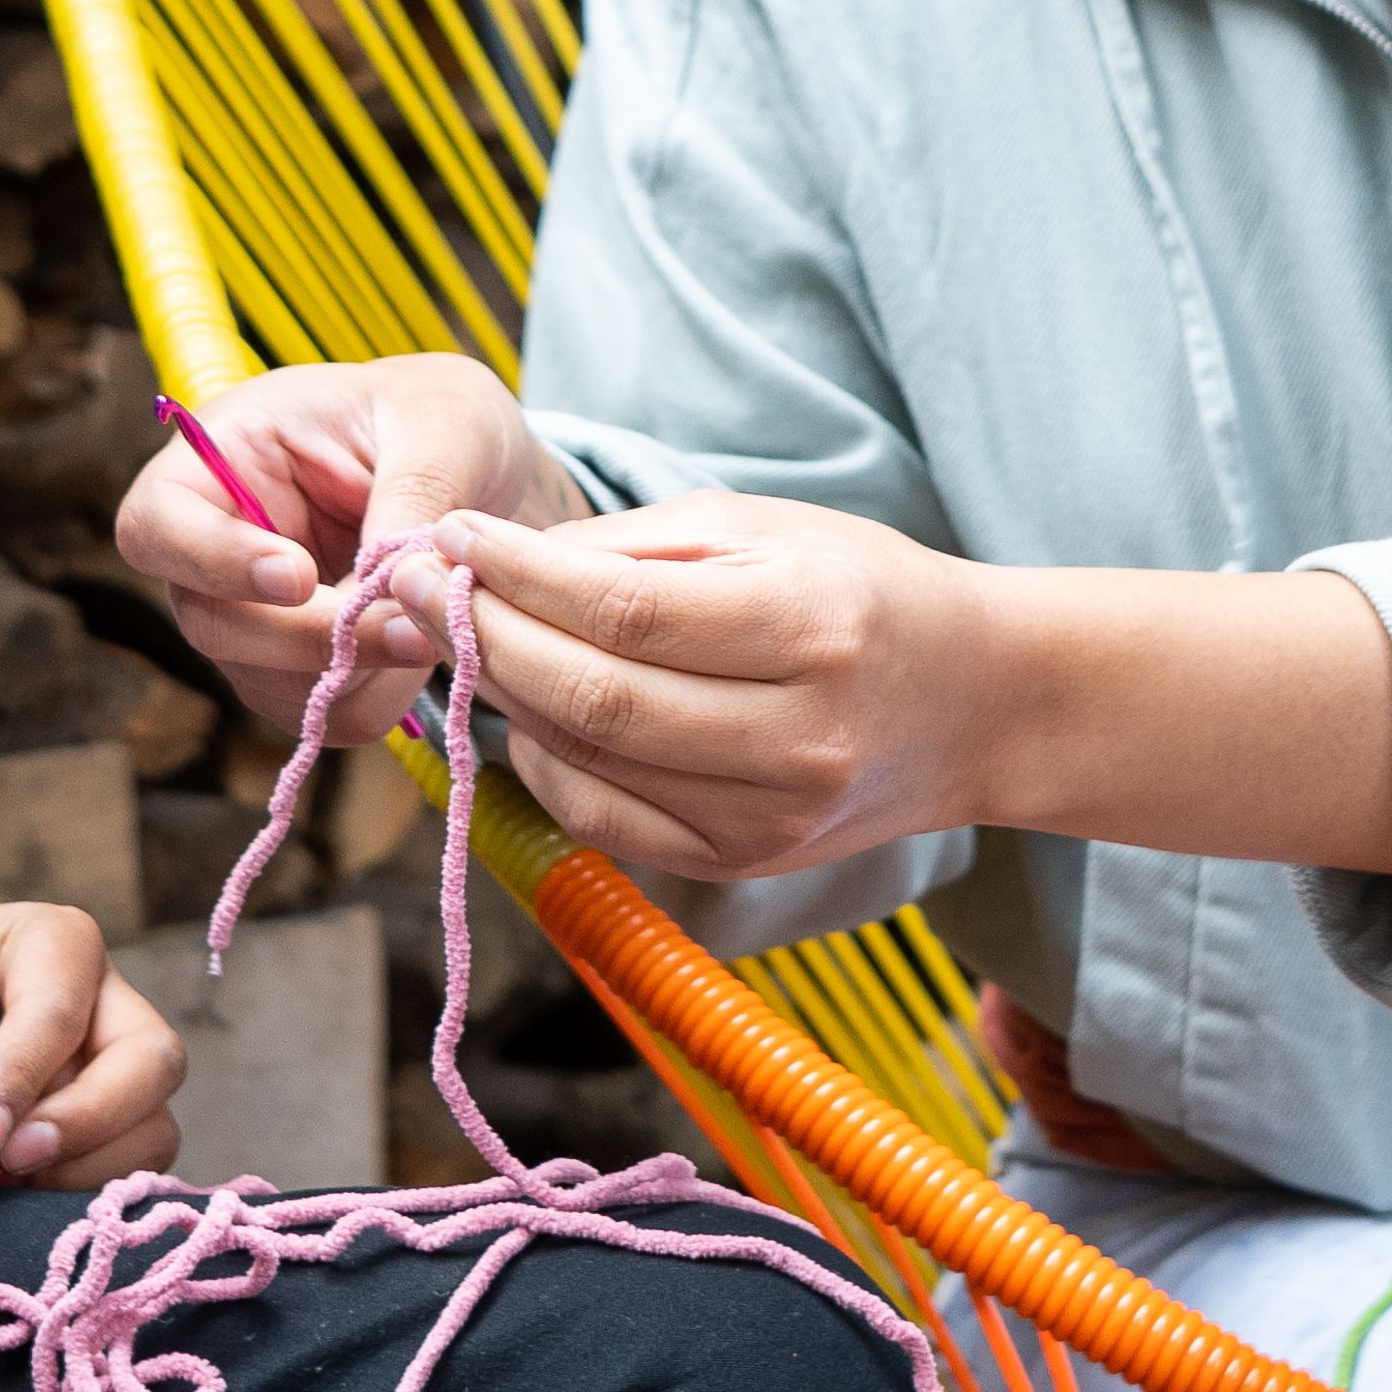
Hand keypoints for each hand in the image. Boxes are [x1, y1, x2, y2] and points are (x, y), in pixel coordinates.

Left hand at [0, 900, 184, 1187]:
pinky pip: (125, 1172)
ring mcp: (115, 1070)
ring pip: (152, 1130)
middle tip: (5, 1162)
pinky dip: (75, 1197)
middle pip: (151, 1064)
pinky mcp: (107, 1129)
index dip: (18, 1082)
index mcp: (56, 941)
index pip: (60, 1013)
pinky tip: (7, 1201)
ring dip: (81, 1172)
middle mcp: (106, 1002)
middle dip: (86, 1123)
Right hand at [109, 353, 582, 737]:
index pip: (158, 522)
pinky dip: (379, 694)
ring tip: (438, 628)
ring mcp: (252, 613)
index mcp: (224, 455)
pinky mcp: (298, 666)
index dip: (212, 561)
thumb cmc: (437, 414)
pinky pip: (320, 713)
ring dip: (353, 673)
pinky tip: (426, 643)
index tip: (298, 576)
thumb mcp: (441, 421)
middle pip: (209, 622)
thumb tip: (395, 579)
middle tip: (403, 627)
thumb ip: (415, 491)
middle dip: (307, 638)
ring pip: (264, 682)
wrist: (475, 463)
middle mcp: (219, 543)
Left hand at [432, 493, 1004, 883]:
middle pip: (594, 696)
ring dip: (501, 699)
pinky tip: (524, 712)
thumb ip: (631, 550)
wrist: (974, 704)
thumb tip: (493, 563)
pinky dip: (545, 766)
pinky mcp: (742, 861)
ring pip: (589, 764)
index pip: (624, 612)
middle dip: (484, 635)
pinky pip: (607, 820)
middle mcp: (797, 736)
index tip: (449, 535)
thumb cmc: (860, 592)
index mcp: (810, 626)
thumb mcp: (765, 530)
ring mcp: (771, 816)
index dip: (517, 576)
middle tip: (416, 584)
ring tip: (457, 636)